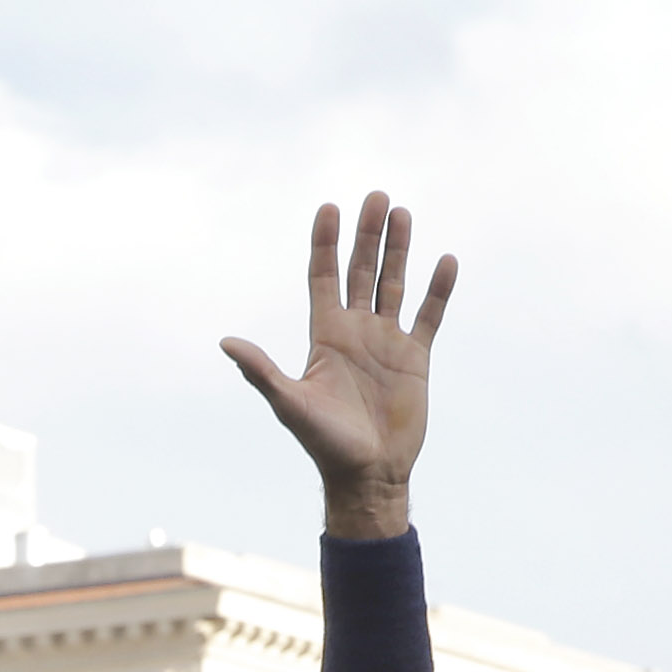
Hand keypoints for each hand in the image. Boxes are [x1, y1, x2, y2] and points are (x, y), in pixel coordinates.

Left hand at [222, 194, 453, 541]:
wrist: (368, 475)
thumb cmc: (325, 443)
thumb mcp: (290, 404)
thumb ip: (262, 372)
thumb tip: (226, 344)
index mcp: (326, 335)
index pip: (323, 277)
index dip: (325, 244)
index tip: (330, 208)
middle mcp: (356, 331)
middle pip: (360, 271)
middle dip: (367, 235)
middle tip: (375, 196)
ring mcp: (387, 342)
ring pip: (394, 284)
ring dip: (398, 250)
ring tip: (402, 212)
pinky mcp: (415, 359)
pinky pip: (429, 316)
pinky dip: (438, 290)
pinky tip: (445, 260)